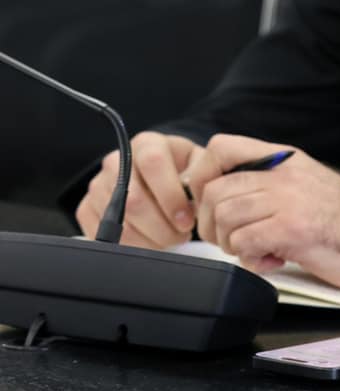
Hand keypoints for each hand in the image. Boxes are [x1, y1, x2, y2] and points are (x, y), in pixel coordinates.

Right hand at [75, 131, 197, 247]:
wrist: (160, 180)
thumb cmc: (184, 172)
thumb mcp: (200, 165)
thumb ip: (202, 173)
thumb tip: (198, 190)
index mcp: (147, 144)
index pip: (153, 163)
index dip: (171, 196)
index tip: (186, 220)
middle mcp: (117, 161)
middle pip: (133, 200)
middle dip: (162, 227)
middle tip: (180, 236)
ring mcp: (97, 185)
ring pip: (118, 223)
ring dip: (149, 240)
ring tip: (169, 239)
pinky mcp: (86, 208)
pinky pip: (103, 235)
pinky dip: (130, 246)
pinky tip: (150, 242)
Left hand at [189, 134, 339, 292]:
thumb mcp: (305, 187)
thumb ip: (268, 185)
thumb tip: (218, 198)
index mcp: (285, 160)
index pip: (221, 147)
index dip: (200, 176)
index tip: (208, 203)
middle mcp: (285, 174)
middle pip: (215, 191)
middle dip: (211, 225)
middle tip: (233, 241)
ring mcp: (290, 199)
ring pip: (224, 217)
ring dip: (230, 244)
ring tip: (256, 251)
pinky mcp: (294, 228)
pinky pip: (243, 241)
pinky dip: (249, 259)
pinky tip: (272, 260)